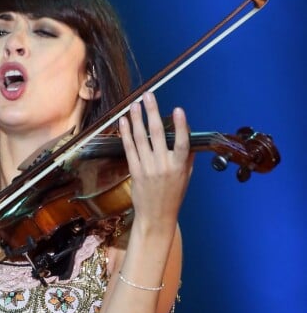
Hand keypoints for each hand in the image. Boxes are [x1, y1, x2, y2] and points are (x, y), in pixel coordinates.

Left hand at [118, 92, 192, 229]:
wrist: (156, 217)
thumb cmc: (173, 196)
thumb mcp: (186, 177)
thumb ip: (186, 157)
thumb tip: (188, 135)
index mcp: (179, 166)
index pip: (182, 142)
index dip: (181, 126)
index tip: (179, 110)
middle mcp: (163, 166)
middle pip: (157, 134)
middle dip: (152, 112)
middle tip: (148, 96)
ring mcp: (147, 168)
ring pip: (141, 139)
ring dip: (137, 119)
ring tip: (134, 104)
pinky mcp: (135, 171)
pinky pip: (129, 149)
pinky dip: (126, 134)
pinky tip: (124, 122)